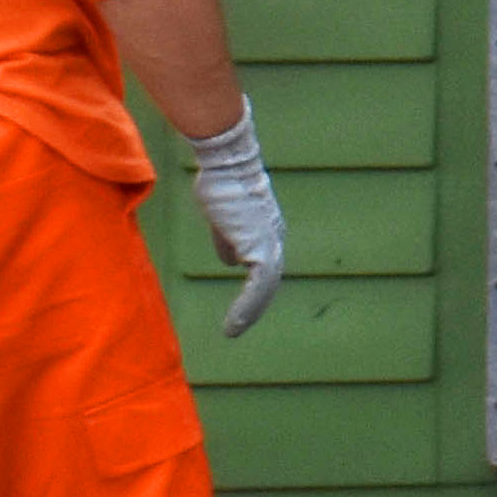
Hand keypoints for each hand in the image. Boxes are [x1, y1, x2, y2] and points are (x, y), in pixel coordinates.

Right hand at [185, 110, 291, 337]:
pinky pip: (258, 287)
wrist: (226, 165)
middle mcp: (274, 239)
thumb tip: (230, 262)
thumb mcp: (224, 217)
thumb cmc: (222, 183)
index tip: (242, 308)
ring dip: (249, 313)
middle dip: (254, 306)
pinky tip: (233, 325)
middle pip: (269, 281)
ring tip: (232, 331)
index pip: (265, 267)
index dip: (255, 289)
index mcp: (267, 232)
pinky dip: (246, 308)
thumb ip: (227, 240)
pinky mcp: (260, 249)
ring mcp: (270, 244)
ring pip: (265, 289)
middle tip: (237, 327)